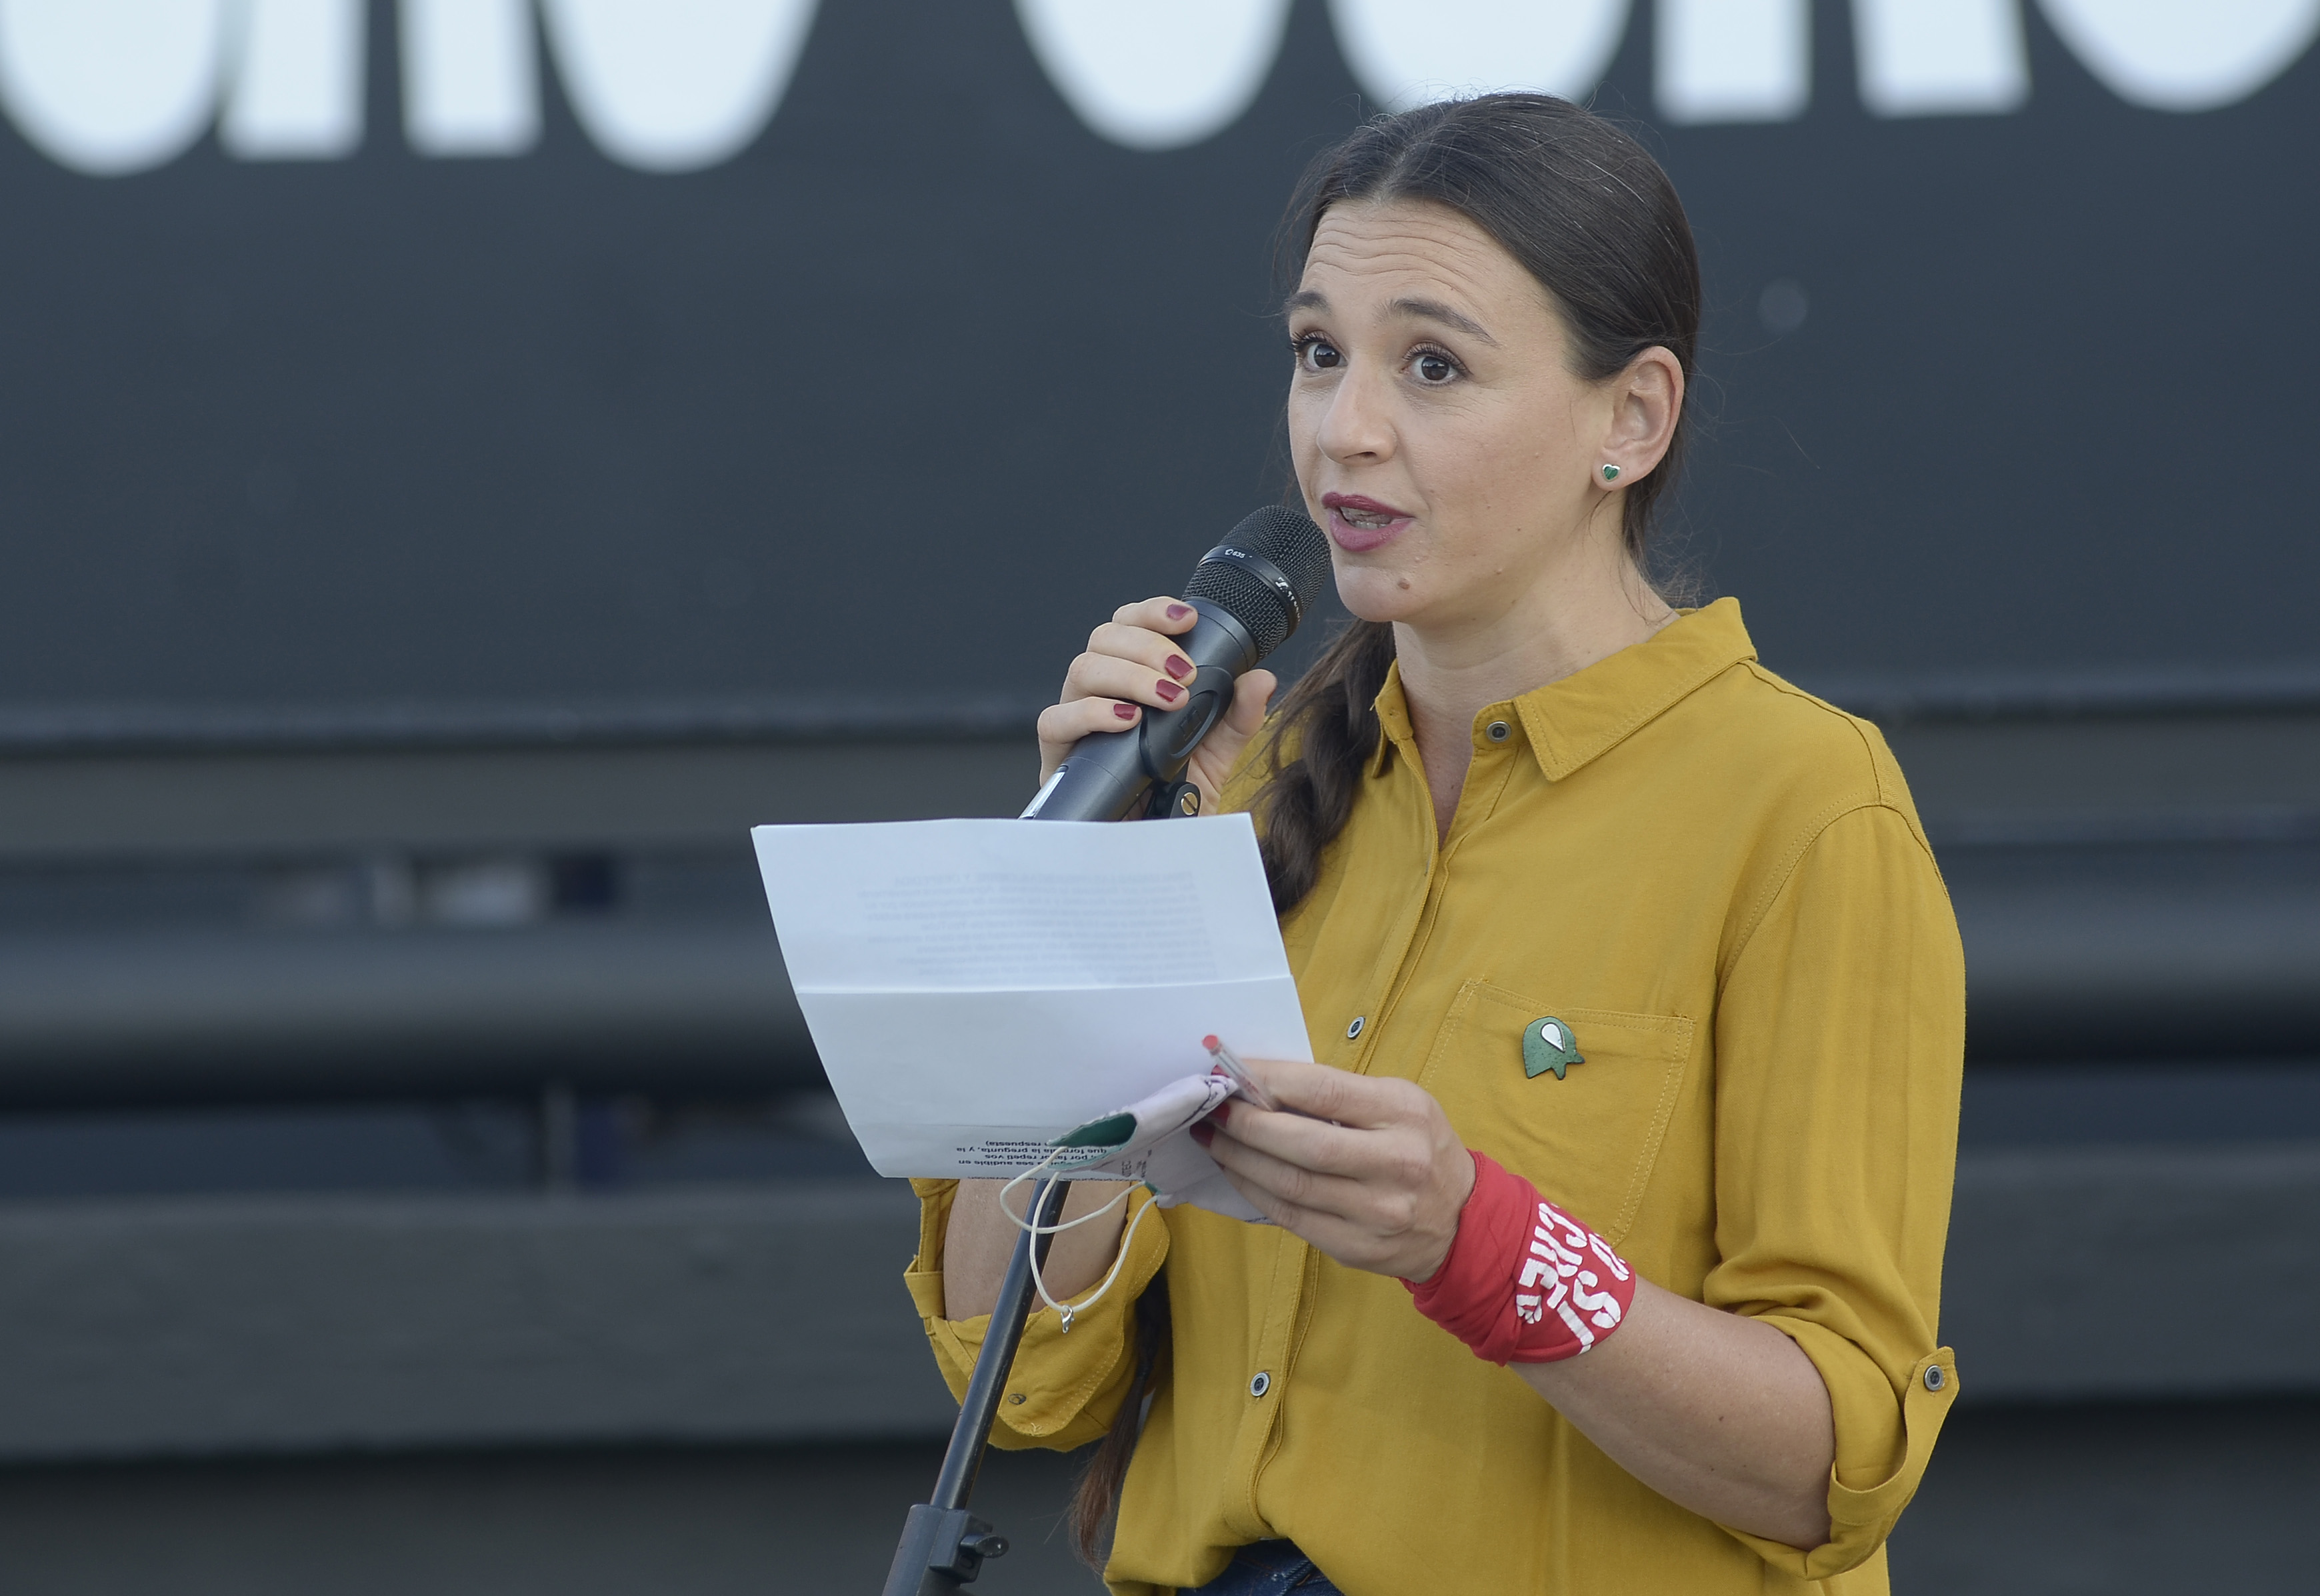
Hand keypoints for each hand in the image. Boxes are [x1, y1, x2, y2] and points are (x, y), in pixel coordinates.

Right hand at [1036, 597, 1277, 814]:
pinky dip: (1092, 713)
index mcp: (1130, 682)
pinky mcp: (1057, 759)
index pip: (1128, 627)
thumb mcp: (1216, 755)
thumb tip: (1261, 679)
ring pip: (1081, 669)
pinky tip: (1127, 721)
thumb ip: (1236, 716)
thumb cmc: (1175, 801)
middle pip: (1102, 639)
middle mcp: (1098, 695)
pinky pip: (1054, 720)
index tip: (1186, 618)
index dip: (1151, 613)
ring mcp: (1075, 725)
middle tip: (1185, 675)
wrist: (1155, 852)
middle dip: (1148, 647)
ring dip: (1129, 676)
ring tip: (1167, 698)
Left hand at [1191, 1058, 1476, 1280]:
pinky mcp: (1358, 1247)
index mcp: (1405, 1113)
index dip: (1270, 1080)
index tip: (1230, 1071)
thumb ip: (1341, 1096)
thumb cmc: (1418, 1148)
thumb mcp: (1400, 1105)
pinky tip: (1236, 1172)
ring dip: (1240, 1159)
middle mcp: (1396, 1163)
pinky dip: (1255, 1191)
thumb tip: (1262, 1086)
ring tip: (1212, 1139)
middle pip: (1303, 1143)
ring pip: (1290, 1184)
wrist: (1461, 1221)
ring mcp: (1377, 1212)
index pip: (1325, 1091)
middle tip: (1211, 1109)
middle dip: (1247, 1125)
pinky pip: (1292, 1218)